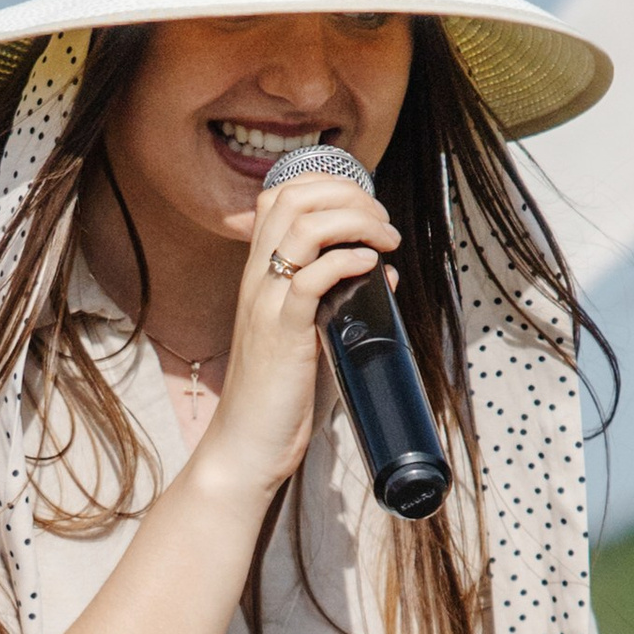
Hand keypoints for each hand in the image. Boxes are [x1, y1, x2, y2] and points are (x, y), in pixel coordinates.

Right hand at [192, 163, 401, 507]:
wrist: (247, 447)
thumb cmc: (282, 399)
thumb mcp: (317, 340)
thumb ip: (346, 304)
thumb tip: (387, 276)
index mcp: (261, 275)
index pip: (282, 196)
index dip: (328, 185)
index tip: (366, 210)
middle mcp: (258, 280)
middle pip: (293, 197)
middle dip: (348, 194)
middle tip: (382, 223)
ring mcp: (266, 304)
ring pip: (303, 226)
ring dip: (354, 221)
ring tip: (385, 240)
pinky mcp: (281, 333)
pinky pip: (310, 278)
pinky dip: (346, 261)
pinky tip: (371, 268)